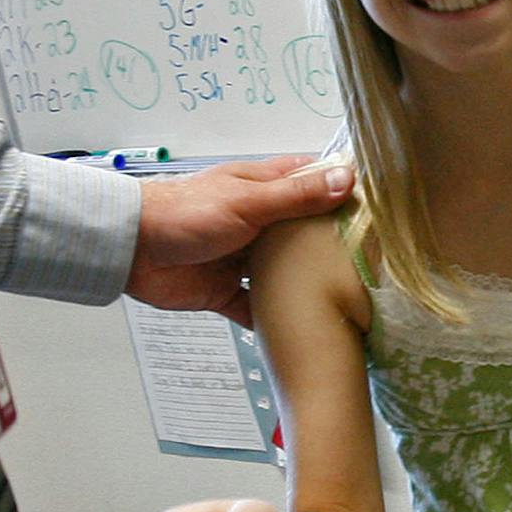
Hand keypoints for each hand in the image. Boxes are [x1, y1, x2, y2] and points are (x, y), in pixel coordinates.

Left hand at [129, 156, 355, 324]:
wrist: (131, 249)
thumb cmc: (187, 212)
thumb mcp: (248, 201)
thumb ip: (297, 196)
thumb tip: (349, 180)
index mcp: (265, 188)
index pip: (314, 183)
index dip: (344, 193)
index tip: (380, 212)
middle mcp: (260, 221)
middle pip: (305, 232)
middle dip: (332, 246)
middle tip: (375, 265)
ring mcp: (244, 258)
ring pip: (285, 272)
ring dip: (306, 284)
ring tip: (348, 301)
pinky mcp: (226, 291)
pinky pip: (256, 308)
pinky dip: (273, 319)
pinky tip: (302, 332)